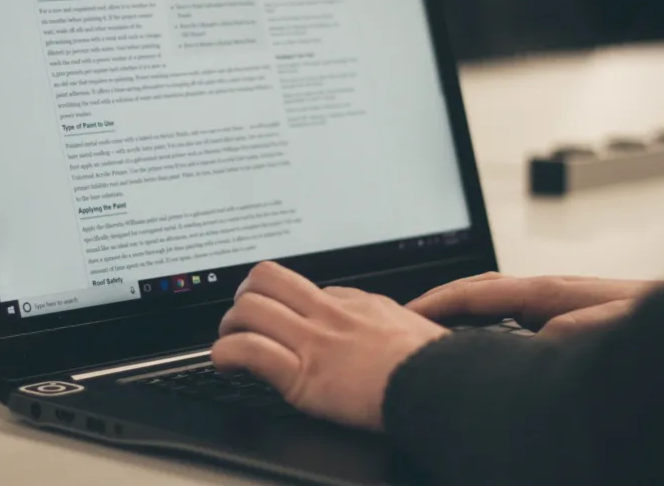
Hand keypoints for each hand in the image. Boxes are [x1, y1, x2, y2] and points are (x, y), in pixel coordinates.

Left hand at [212, 262, 448, 431]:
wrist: (440, 385)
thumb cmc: (434, 364)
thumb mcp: (411, 324)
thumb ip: (383, 319)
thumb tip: (373, 317)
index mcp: (357, 303)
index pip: (305, 288)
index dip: (284, 302)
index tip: (278, 315)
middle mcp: (329, 314)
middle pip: (267, 278)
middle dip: (245, 296)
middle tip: (242, 316)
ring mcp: (314, 341)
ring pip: (250, 309)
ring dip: (230, 324)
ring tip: (229, 339)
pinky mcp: (304, 374)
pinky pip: (249, 351)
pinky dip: (226, 354)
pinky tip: (223, 362)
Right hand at [407, 273, 663, 337]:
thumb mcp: (617, 327)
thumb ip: (573, 329)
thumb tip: (533, 338)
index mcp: (552, 291)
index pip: (481, 293)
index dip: (439, 301)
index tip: (407, 312)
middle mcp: (551, 294)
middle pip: (482, 293)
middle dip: (442, 304)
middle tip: (409, 323)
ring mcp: (560, 306)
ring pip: (497, 307)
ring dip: (465, 318)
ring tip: (436, 337)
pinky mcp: (572, 322)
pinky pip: (516, 323)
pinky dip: (489, 331)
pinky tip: (489, 351)